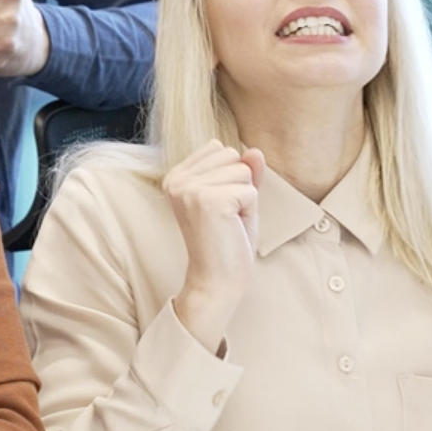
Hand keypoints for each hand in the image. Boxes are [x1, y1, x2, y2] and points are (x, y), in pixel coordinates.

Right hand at [163, 140, 262, 354]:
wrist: (216, 281)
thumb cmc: (226, 242)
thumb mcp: (236, 199)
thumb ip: (244, 172)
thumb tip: (255, 151)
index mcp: (176, 176)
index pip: (220, 149)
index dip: (231, 178)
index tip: (219, 207)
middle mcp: (177, 180)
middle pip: (233, 156)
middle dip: (240, 186)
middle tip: (226, 217)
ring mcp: (191, 189)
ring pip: (243, 171)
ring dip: (245, 199)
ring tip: (229, 223)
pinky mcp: (209, 201)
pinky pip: (250, 191)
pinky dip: (249, 212)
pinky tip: (232, 229)